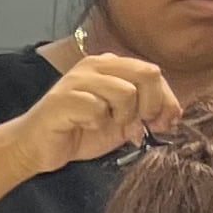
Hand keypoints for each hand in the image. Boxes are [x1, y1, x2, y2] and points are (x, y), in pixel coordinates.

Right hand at [10, 51, 177, 175]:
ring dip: (122, 117)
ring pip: (125, 92)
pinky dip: (97, 124)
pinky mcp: (63, 98)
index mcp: (111, 66)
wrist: (38, 147)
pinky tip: (85, 127)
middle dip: (150, 105)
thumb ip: (146, 112)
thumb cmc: (80, 131)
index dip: (166, 99)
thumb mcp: (123, 121)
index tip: (165, 123)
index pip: (152, 72)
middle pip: (146, 73)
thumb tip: (174, 115)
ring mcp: (78, 79)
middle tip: (137, 125)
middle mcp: (96, 65)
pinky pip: (97, 108)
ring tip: (108, 125)